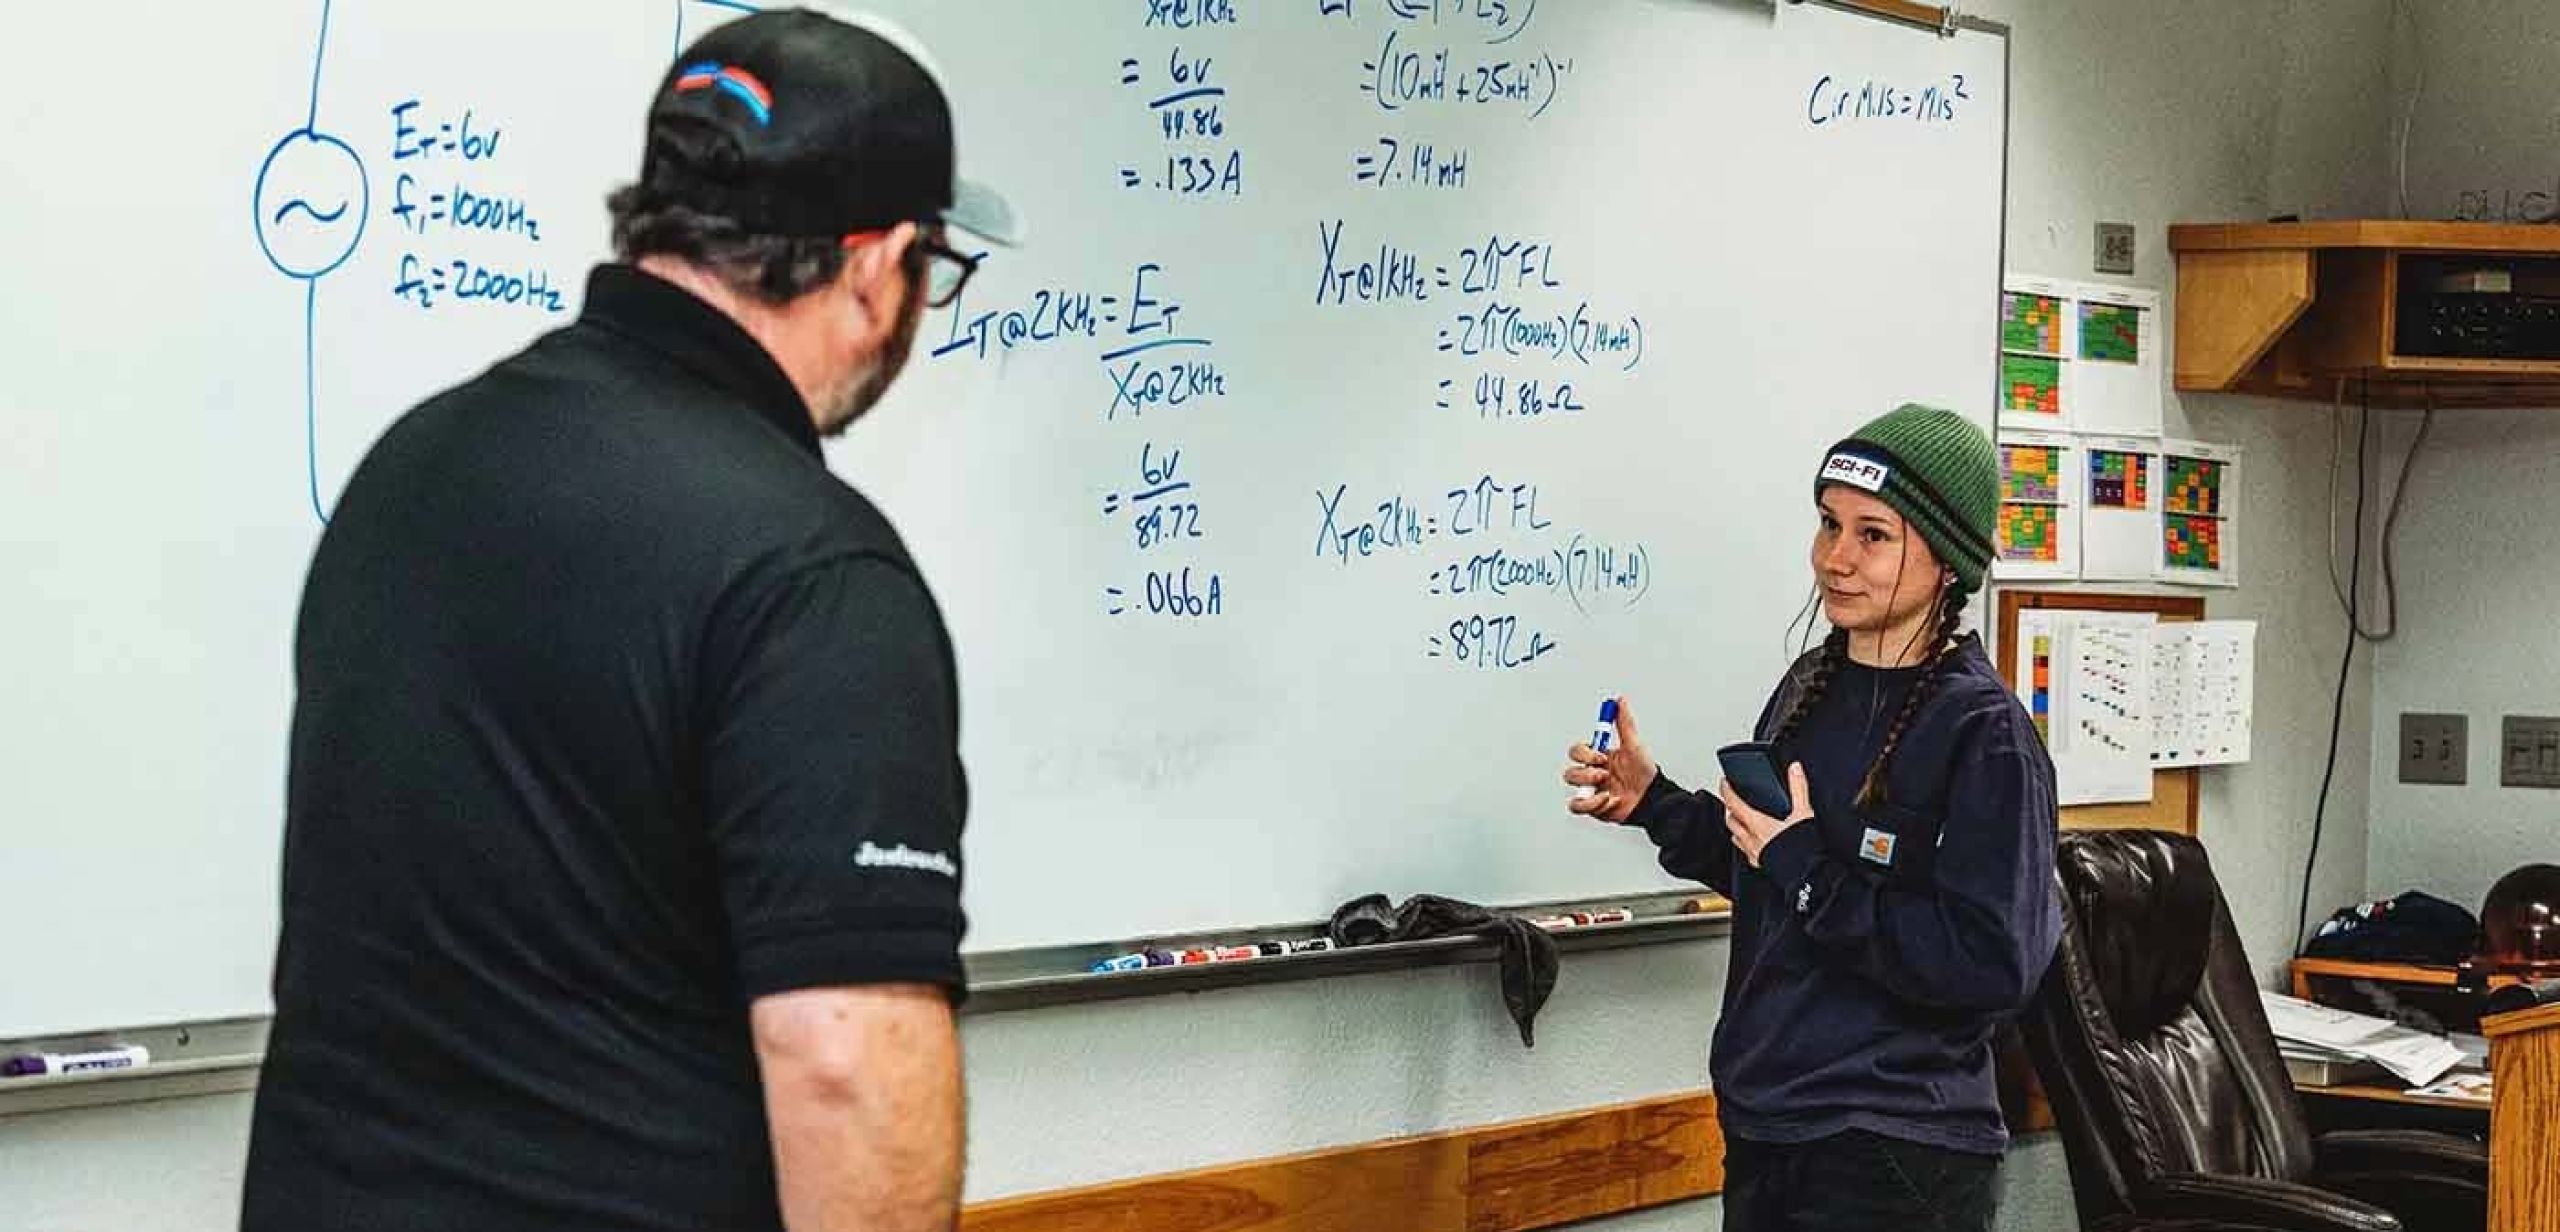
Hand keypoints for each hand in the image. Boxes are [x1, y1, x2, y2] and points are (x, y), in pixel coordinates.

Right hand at [1561, 695, 1656, 823]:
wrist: (1653, 799)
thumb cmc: (1644, 773)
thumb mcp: (1634, 745)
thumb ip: (1625, 723)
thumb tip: (1620, 700)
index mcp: (1597, 759)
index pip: (1576, 752)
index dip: (1584, 753)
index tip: (1602, 755)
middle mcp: (1591, 775)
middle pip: (1570, 773)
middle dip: (1586, 774)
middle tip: (1604, 774)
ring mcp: (1591, 793)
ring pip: (1573, 792)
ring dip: (1589, 790)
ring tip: (1609, 791)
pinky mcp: (1594, 809)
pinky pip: (1580, 807)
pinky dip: (1595, 805)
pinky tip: (1612, 801)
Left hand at [1720, 762, 1814, 866]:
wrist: (1808, 876)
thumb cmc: (1803, 848)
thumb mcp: (1803, 813)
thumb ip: (1798, 788)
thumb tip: (1794, 769)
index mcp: (1758, 824)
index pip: (1735, 804)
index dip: (1727, 791)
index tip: (1724, 783)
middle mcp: (1752, 839)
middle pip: (1731, 821)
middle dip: (1730, 810)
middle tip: (1732, 802)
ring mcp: (1755, 853)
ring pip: (1736, 838)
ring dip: (1736, 828)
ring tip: (1741, 822)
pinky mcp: (1761, 865)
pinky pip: (1746, 853)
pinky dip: (1745, 845)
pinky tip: (1754, 844)